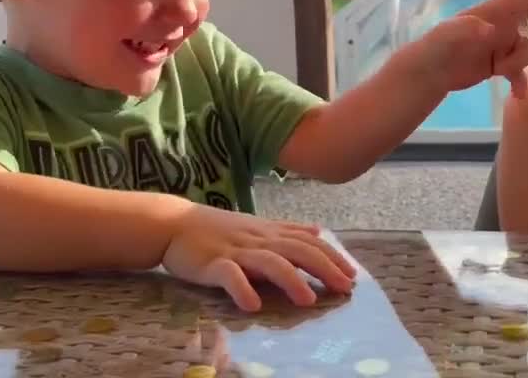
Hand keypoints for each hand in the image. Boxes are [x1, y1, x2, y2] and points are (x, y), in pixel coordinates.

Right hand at [161, 203, 356, 311]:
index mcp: (270, 232)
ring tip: (308, 300)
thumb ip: (287, 230)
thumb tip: (319, 231)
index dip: (332, 257)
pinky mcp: (212, 263)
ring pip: (269, 262)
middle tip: (345, 289)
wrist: (174, 223)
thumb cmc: (218, 228)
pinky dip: (242, 289)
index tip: (353, 275)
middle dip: (324, 269)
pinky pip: (229, 275)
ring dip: (290, 280)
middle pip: (297, 250)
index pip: (308, 242)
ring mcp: (235, 251)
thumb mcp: (257, 225)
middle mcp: (258, 240)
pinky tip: (253, 305)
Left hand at [414, 0, 527, 98]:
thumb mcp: (450, 34)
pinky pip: (520, 70)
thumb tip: (489, 30)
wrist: (431, 72)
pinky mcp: (500, 63)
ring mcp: (502, 44)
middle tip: (522, 52)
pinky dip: (520, 80)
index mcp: (494, 12)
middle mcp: (503, 25)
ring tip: (499, 71)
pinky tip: (518, 93)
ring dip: (518, 64)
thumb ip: (469, 30)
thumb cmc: (439, 46)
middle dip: (527, 42)